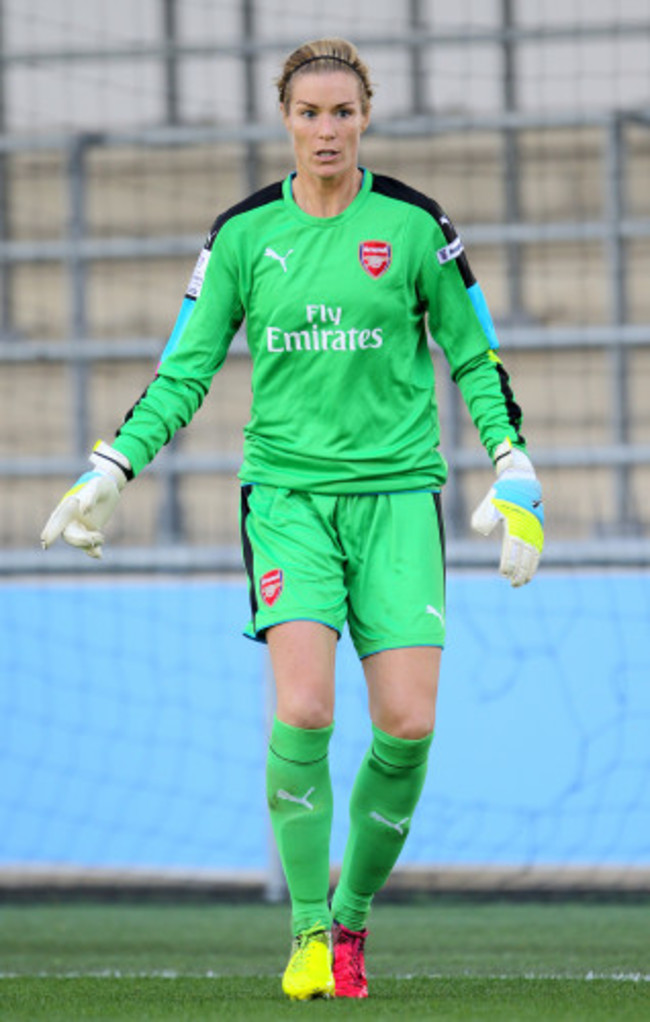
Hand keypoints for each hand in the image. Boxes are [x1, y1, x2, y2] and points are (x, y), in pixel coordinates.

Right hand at [41, 441, 131, 558]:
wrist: (110, 488)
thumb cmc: (100, 484)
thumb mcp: (97, 486)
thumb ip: (90, 497)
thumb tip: (83, 511)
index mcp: (68, 507)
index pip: (57, 521)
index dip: (51, 532)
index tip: (45, 543)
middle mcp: (72, 519)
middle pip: (68, 535)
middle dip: (78, 541)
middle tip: (93, 540)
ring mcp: (80, 526)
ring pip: (78, 541)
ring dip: (89, 544)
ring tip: (101, 537)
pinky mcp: (90, 531)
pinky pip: (88, 545)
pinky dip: (92, 551)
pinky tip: (99, 554)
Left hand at [471, 439, 543, 586]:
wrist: (521, 479)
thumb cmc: (501, 494)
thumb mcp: (488, 503)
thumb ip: (482, 519)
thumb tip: (483, 532)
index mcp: (515, 522)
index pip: (512, 547)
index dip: (509, 562)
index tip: (503, 573)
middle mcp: (527, 527)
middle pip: (525, 554)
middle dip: (520, 571)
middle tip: (512, 584)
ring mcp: (535, 528)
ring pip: (534, 554)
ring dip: (529, 570)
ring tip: (521, 582)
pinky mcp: (538, 528)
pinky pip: (538, 548)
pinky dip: (535, 561)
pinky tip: (530, 571)